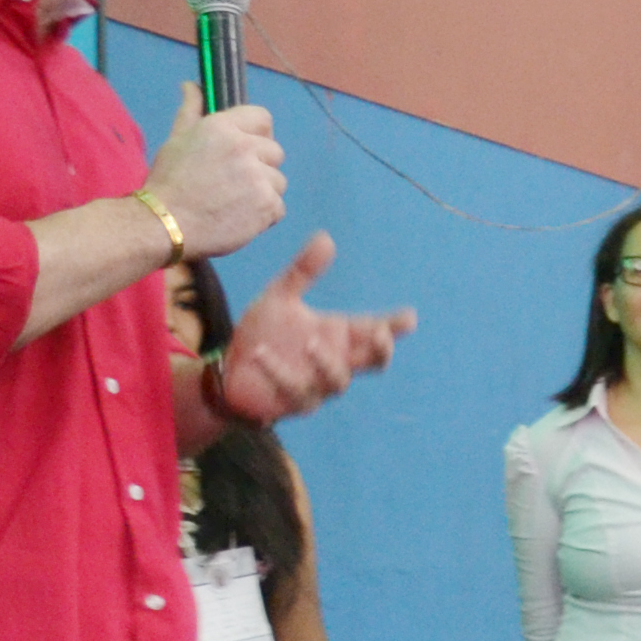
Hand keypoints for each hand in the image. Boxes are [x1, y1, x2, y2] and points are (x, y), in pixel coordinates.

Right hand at [144, 85, 285, 256]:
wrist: (163, 224)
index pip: (263, 117)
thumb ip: (190, 111)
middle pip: (275, 151)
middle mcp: (244, 147)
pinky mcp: (267, 205)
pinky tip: (241, 218)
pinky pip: (279, 207)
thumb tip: (191, 85)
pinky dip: (265, 215)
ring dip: (263, 192)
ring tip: (234, 202)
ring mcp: (258, 177)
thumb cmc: (168, 182)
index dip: (258, 133)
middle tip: (234, 182)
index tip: (247, 149)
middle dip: (260, 166)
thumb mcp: (176, 140)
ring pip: (278, 181)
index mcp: (223, 127)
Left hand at [214, 235, 414, 422]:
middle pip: (373, 361)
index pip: (375, 331)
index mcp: (339, 336)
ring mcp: (318, 386)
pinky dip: (279, 372)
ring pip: (337, 380)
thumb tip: (326, 238)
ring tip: (310, 342)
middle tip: (381, 334)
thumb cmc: (263, 333)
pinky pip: (294, 390)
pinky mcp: (293, 403)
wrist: (230, 370)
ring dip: (327, 362)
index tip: (409, 318)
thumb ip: (304, 272)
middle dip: (380, 350)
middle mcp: (336, 362)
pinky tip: (262, 353)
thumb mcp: (280, 297)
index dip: (395, 326)